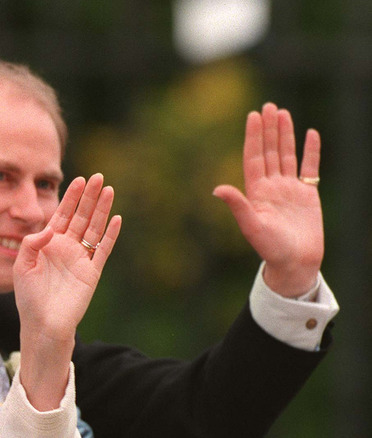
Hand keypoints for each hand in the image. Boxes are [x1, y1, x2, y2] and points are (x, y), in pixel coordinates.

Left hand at [13, 173, 121, 339]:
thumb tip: (50, 228)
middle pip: (81, 216)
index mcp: (49, 243)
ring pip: (94, 228)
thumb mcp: (22, 266)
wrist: (43, 324)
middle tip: (99, 177)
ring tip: (109, 190)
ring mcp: (81, 259)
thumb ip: (31, 243)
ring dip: (102, 210)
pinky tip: (116, 219)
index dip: (71, 197)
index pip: (63, 214)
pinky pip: (103, 250)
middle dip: (89, 197)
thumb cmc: (29, 297)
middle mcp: (67, 247)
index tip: (79, 180)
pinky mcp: (92, 272)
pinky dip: (110, 235)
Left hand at [213, 103, 322, 296]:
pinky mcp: (308, 195)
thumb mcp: (251, 226)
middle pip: (269, 151)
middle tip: (267, 106)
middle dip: (268, 129)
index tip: (252, 116)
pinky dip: (311, 151)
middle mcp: (271, 186)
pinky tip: (311, 134)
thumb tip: (217, 189)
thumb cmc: (270, 248)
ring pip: (287, 155)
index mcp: (255, 191)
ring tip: (282, 113)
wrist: (295, 263)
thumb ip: (237, 205)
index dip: (253, 137)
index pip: (254, 157)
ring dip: (285, 135)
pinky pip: (310, 168)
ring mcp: (289, 189)